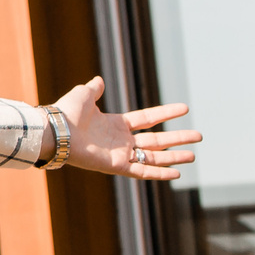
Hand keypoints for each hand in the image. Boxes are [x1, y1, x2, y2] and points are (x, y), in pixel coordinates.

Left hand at [56, 75, 201, 179]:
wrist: (56, 131)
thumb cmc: (66, 113)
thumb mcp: (83, 95)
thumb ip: (94, 89)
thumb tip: (99, 80)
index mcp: (115, 124)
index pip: (148, 118)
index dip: (166, 113)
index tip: (185, 108)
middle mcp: (120, 141)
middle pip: (156, 140)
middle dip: (178, 138)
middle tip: (199, 136)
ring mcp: (120, 154)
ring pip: (154, 157)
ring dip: (174, 156)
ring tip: (194, 155)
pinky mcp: (116, 166)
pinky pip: (142, 172)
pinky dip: (159, 173)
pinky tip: (177, 173)